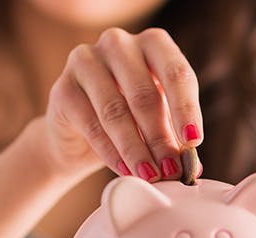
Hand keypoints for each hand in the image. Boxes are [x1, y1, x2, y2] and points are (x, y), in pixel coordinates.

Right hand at [44, 28, 202, 182]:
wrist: (77, 139)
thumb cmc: (128, 123)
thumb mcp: (157, 124)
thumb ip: (174, 137)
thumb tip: (192, 165)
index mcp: (152, 44)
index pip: (176, 72)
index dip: (186, 108)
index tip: (193, 141)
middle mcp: (118, 43)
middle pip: (144, 94)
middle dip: (160, 137)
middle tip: (170, 169)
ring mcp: (85, 61)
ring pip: (115, 111)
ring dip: (136, 149)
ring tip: (149, 175)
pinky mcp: (62, 89)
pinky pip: (91, 125)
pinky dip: (111, 153)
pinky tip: (125, 170)